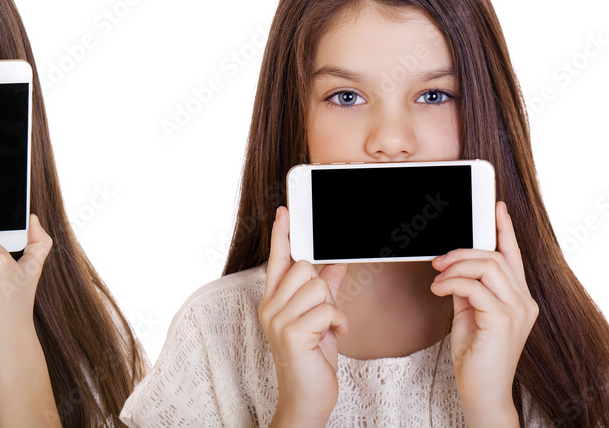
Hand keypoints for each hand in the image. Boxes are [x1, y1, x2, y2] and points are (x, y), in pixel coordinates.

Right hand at [260, 206, 348, 425]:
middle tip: (325, 314)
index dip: (282, 234)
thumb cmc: (313, 359)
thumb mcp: (320, 319)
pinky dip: (339, 322)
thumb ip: (324, 289)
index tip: (285, 211)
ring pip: (317, 286)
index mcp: (273, 300)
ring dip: (333, 307)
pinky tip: (336, 336)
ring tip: (329, 328)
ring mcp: (277, 320)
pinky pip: (326, 308)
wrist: (307, 398)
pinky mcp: (291, 333)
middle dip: (324, 288)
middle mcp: (269, 307)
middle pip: (305, 268)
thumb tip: (336, 263)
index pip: (277, 259)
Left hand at [430, 201, 537, 419]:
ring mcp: (517, 310)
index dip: (505, 229)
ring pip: (486, 266)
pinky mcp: (503, 320)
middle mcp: (524, 301)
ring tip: (437, 278)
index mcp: (519, 298)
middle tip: (438, 261)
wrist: (481, 389)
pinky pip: (474, 287)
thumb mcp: (470, 313)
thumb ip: (468, 288)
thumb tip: (454, 268)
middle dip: (461, 252)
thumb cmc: (476, 355)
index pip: (513, 256)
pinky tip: (438, 290)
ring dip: (455, 267)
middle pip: (494, 257)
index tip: (497, 208)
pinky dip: (452, 283)